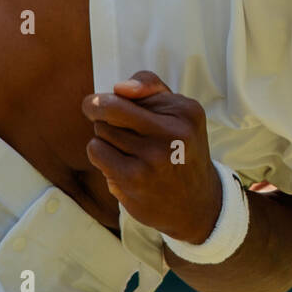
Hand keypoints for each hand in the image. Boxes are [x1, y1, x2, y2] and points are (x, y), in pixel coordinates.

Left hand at [82, 70, 222, 244]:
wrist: (196, 204)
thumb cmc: (180, 150)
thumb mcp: (180, 113)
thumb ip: (150, 88)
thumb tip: (120, 88)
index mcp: (186, 110)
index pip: (131, 89)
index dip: (121, 99)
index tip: (126, 110)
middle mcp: (173, 131)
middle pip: (109, 106)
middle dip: (105, 114)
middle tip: (118, 127)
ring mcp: (153, 156)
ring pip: (100, 129)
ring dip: (107, 138)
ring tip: (130, 151)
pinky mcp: (133, 177)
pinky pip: (96, 150)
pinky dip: (102, 155)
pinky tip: (122, 163)